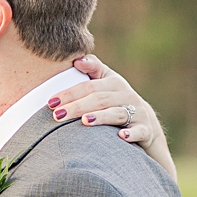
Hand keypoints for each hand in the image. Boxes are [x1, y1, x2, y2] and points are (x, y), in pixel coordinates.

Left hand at [51, 56, 172, 173]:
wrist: (145, 121)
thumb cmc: (116, 99)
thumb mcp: (106, 81)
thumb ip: (92, 68)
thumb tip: (77, 60)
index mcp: (114, 83)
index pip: (89, 86)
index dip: (70, 93)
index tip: (51, 102)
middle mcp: (126, 96)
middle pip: (99, 99)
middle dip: (77, 107)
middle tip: (57, 115)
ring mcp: (137, 113)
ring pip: (117, 114)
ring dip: (101, 117)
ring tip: (85, 121)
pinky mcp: (145, 130)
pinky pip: (139, 131)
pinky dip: (131, 134)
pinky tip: (121, 136)